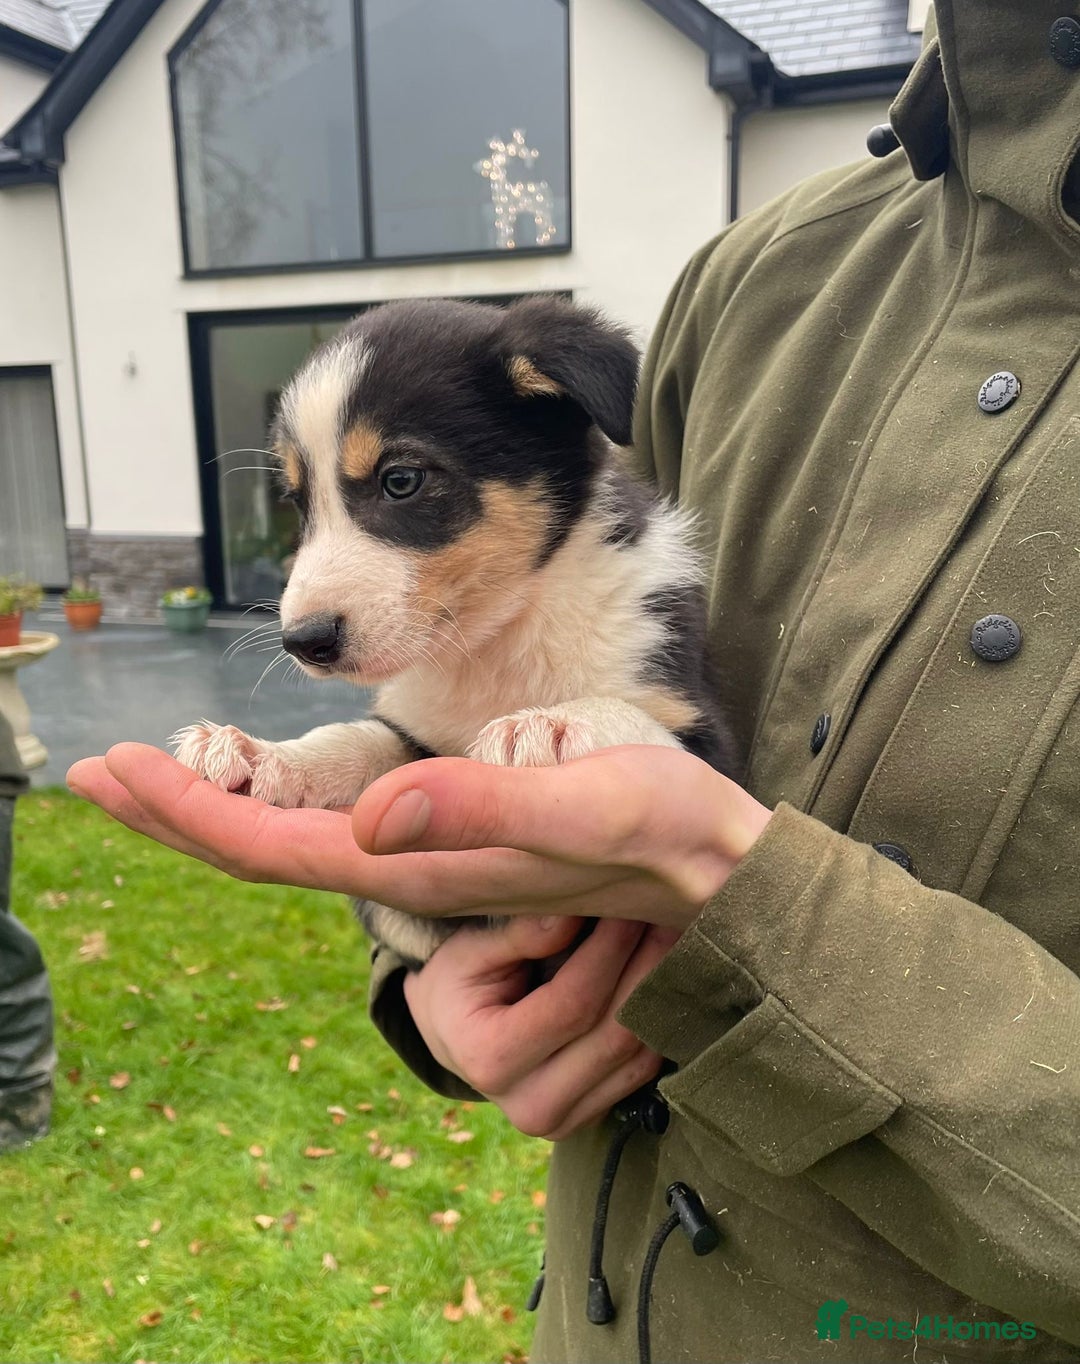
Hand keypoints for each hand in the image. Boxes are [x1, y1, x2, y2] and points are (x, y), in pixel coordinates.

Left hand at [67, 743, 771, 931]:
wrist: (712, 877)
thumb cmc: (662, 836)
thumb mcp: (583, 810)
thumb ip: (484, 810)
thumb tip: (370, 817)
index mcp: (423, 863)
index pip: (276, 847)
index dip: (188, 811)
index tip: (112, 771)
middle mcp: (409, 868)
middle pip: (264, 850)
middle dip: (174, 813)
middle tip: (90, 776)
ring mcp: (426, 858)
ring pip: (292, 841)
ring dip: (214, 811)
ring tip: (149, 781)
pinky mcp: (450, 840)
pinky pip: (334, 831)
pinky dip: (275, 807)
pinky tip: (260, 795)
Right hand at [402, 915, 680, 1139]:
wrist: (451, 1037)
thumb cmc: (459, 984)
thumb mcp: (469, 952)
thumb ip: (520, 935)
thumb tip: (574, 912)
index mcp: (490, 1060)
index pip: (572, 1003)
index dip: (610, 952)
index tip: (632, 906)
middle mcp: (529, 1106)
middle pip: (612, 1033)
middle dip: (646, 968)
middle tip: (670, 916)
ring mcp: (562, 1122)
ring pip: (635, 1056)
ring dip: (661, 995)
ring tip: (674, 939)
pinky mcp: (588, 1119)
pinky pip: (640, 1072)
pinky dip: (657, 1023)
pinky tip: (665, 978)